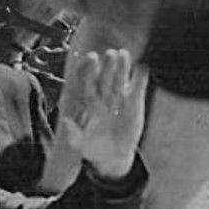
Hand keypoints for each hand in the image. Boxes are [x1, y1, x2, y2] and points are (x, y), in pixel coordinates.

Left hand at [56, 49, 145, 179]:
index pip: (88, 83)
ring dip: (123, 66)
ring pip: (121, 78)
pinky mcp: (134, 101)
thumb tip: (65, 122)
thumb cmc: (93, 149)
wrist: (113, 155)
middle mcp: (104, 96)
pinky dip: (140, 78)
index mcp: (89, 103)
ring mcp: (120, 97)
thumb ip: (73, 134)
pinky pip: (137, 86)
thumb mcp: (81, 144)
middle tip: (109, 53)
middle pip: (105, 77)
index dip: (89, 71)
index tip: (90, 60)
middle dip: (107, 65)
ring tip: (124, 54)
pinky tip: (142, 68)